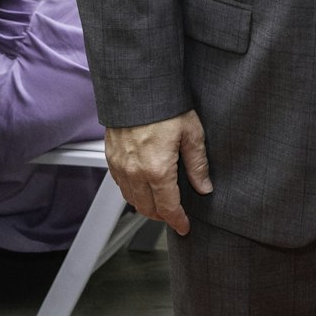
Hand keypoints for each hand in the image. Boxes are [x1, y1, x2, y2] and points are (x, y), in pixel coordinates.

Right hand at [104, 110, 212, 235]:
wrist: (136, 88)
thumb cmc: (165, 107)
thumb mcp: (191, 134)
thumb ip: (198, 164)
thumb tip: (204, 187)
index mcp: (157, 170)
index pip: (168, 207)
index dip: (177, 221)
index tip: (184, 227)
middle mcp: (135, 173)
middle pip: (148, 209)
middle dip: (163, 217)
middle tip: (175, 217)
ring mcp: (120, 167)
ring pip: (132, 200)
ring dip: (146, 207)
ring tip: (160, 206)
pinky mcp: (111, 159)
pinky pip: (121, 186)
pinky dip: (132, 193)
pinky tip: (142, 188)